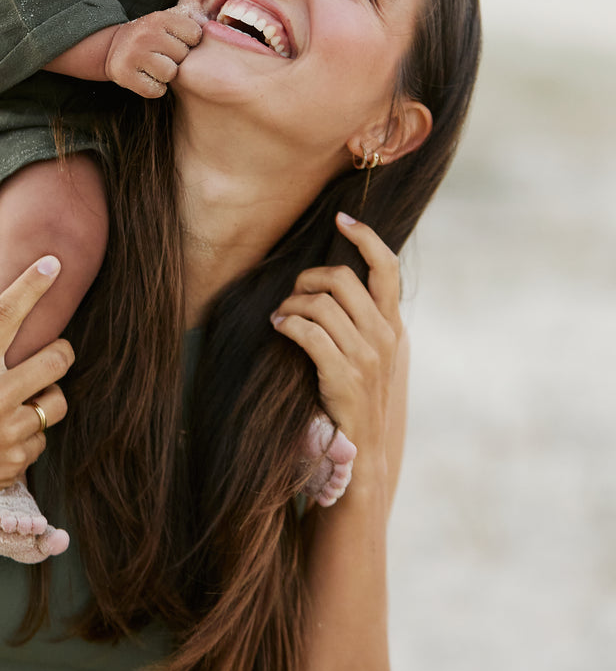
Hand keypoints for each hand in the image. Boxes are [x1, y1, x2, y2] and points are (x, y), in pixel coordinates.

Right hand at [0, 256, 73, 529]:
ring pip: (57, 402)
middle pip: (56, 358)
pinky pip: (42, 439)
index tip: (53, 262)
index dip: (33, 284)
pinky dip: (29, 436)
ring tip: (24, 403)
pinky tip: (4, 439)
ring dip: (46, 399)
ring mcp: (8, 432)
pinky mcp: (17, 462)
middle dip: (61, 352)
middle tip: (53, 353)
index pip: (6, 314)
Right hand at [103, 4, 204, 96]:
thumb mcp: (167, 19)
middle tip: (162, 54)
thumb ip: (192, 18)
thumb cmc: (151, 35)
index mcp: (159, 17)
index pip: (194, 33)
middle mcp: (145, 34)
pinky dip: (154, 88)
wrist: (113, 48)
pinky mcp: (125, 75)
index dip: (190, 41)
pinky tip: (146, 76)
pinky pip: (155, 90)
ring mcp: (133, 55)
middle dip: (176, 58)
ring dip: (165, 74)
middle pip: (182, 55)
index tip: (177, 41)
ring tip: (155, 65)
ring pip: (169, 73)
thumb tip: (214, 24)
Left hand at [270, 213, 401, 456]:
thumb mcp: (370, 352)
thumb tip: (333, 279)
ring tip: (282, 314)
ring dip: (292, 304)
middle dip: (309, 277)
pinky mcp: (344, 377)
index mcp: (391, 325)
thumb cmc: (356, 394)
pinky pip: (309, 333)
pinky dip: (288, 323)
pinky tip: (279, 327)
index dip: (366, 237)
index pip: (387, 267)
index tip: (342, 220)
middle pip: (342, 279)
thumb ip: (361, 318)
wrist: (363, 451)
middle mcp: (384, 336)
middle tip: (293, 291)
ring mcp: (366, 357)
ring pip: (321, 304)